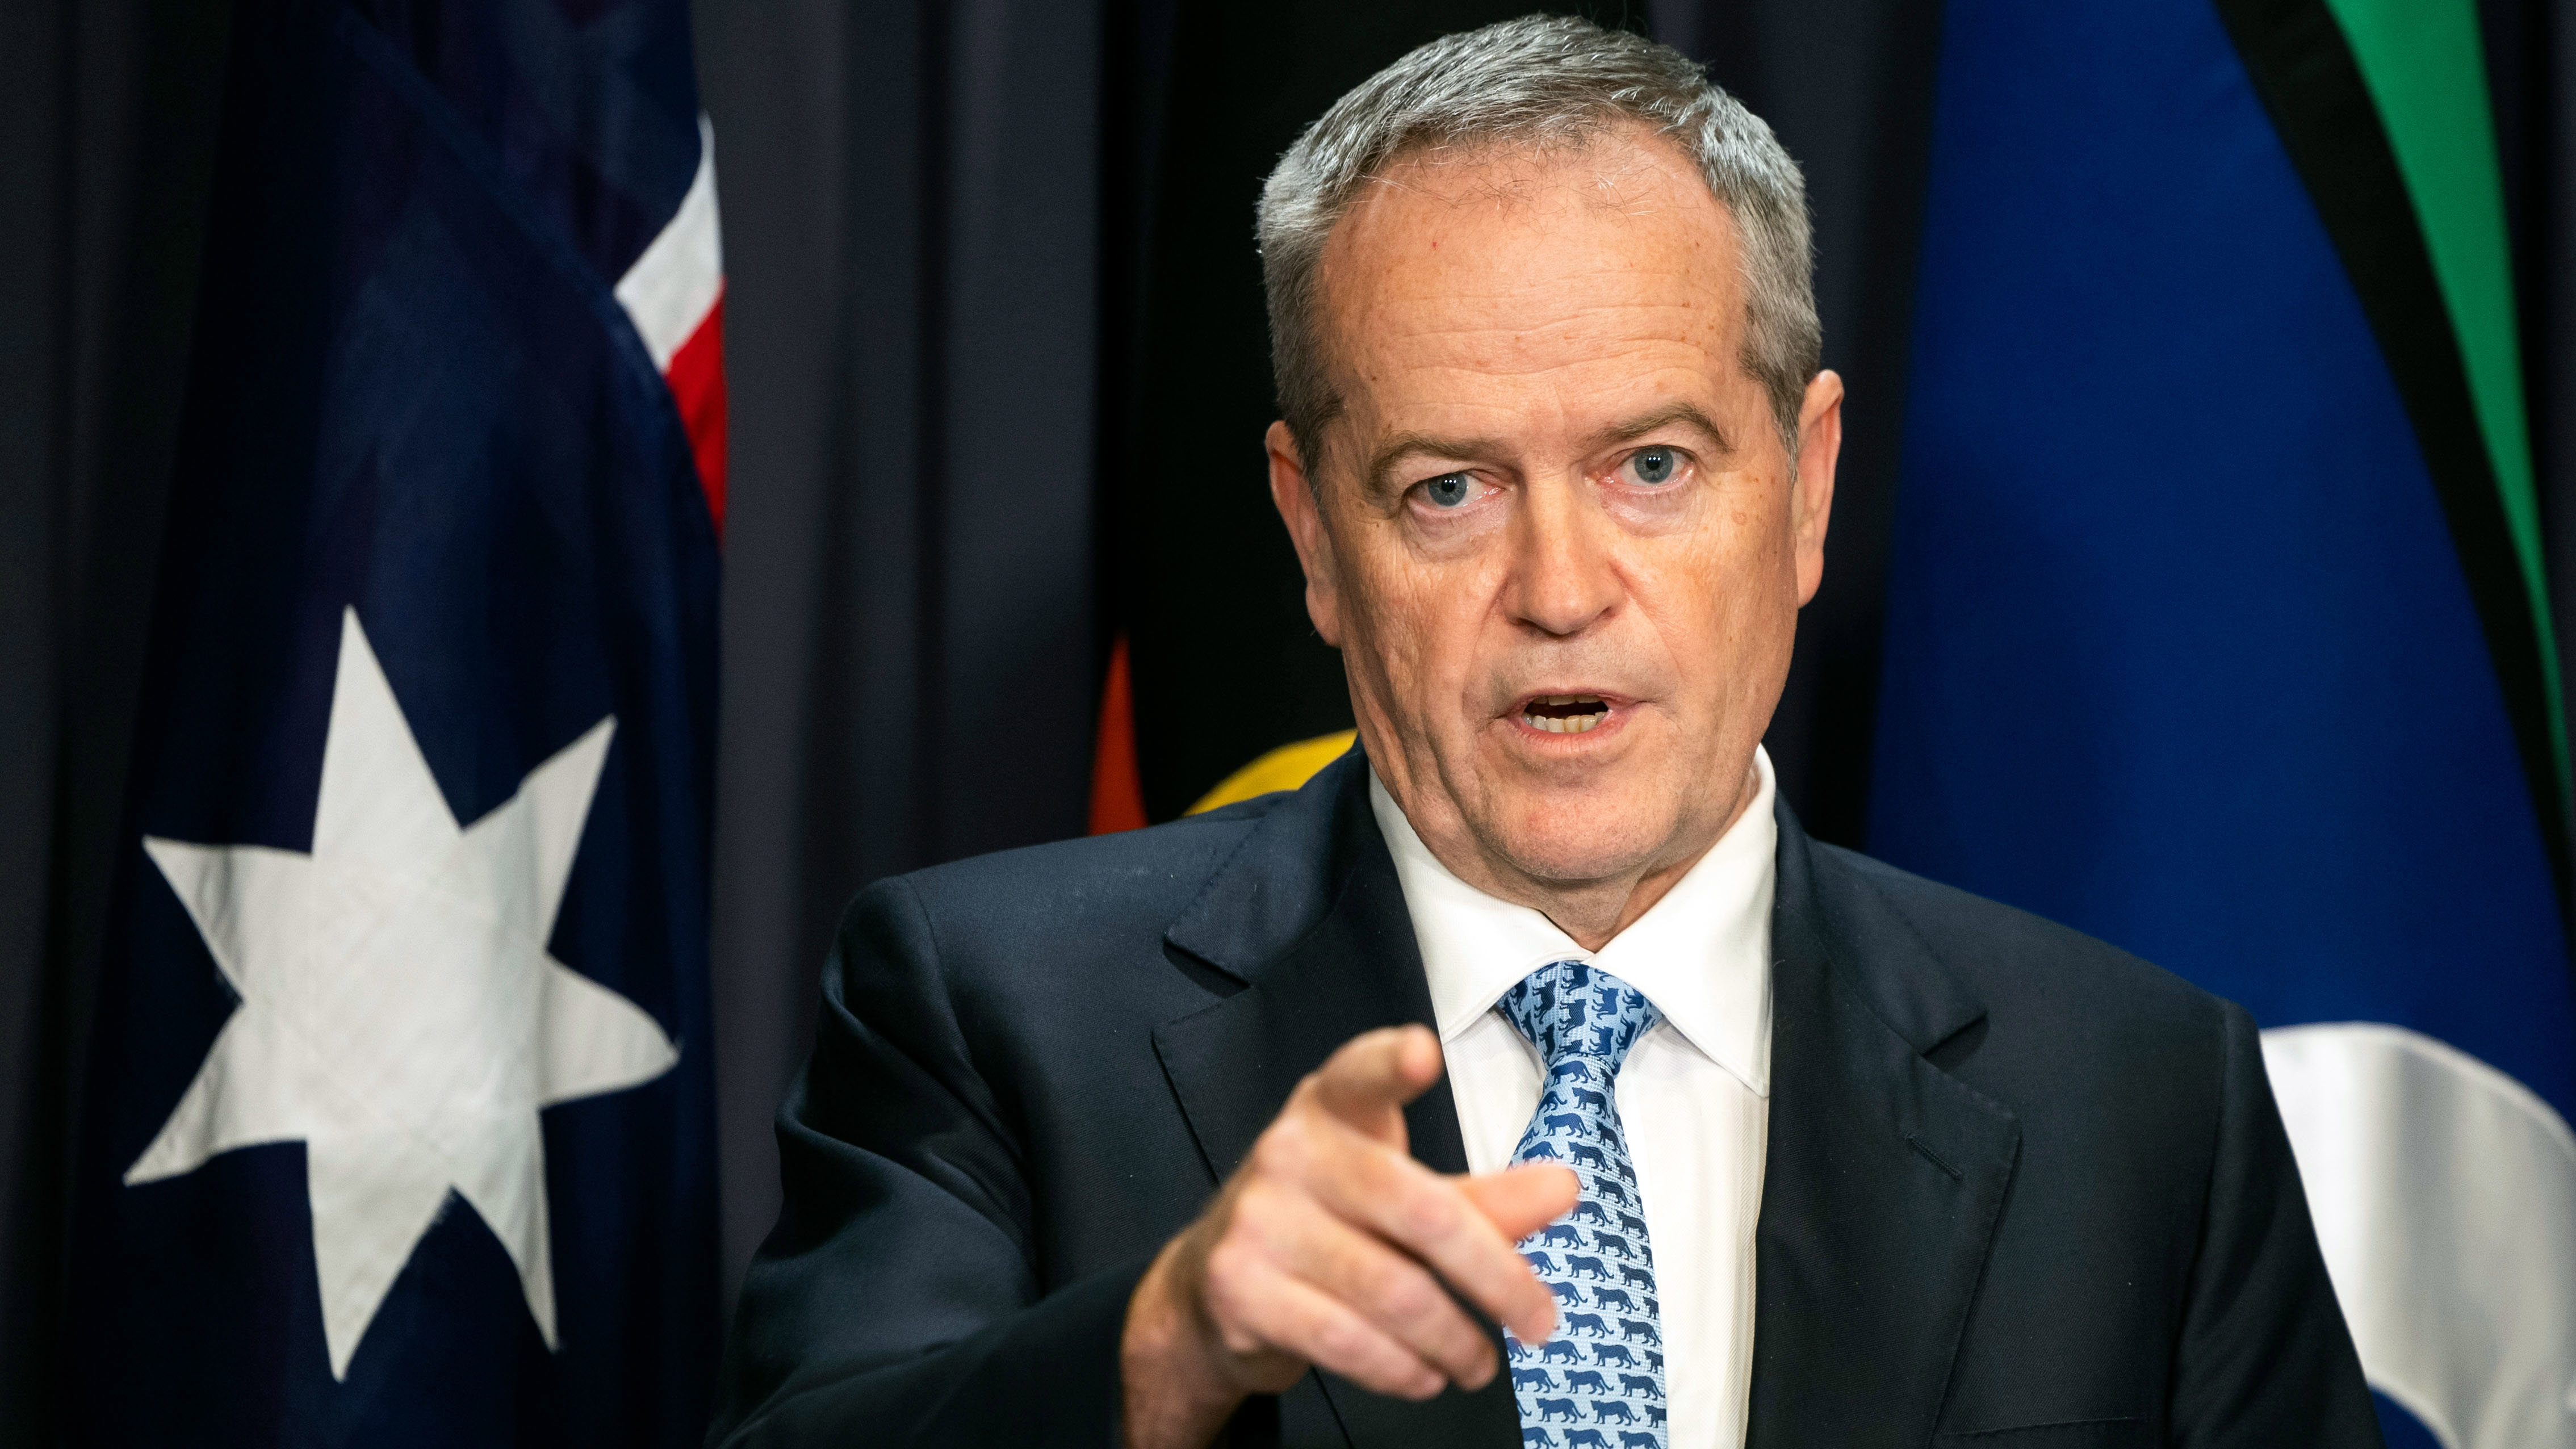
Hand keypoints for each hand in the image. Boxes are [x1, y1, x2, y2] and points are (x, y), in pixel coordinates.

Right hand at [1119, 1025, 1578, 1448]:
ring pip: (1392, 1292)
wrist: (1212, 1282)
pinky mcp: (1241, 1289)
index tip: (1423, 1052)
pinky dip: (1404, 1369)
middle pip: (1422, 1213)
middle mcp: (1288, 1152)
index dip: (1391, 1064)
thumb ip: (1481, 1197)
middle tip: (1539, 1320)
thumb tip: (1562, 1189)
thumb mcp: (1398, 1192)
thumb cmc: (1325, 1222)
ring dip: (1455, 1340)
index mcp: (1331, 1108)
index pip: (1362, 1076)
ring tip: (1480, 1361)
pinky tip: (1425, 1374)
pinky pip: (1348, 1340)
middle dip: (1497, 1278)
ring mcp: (1258, 1221)